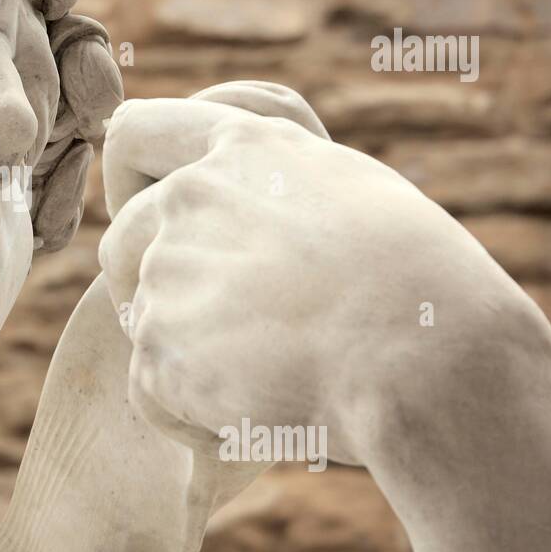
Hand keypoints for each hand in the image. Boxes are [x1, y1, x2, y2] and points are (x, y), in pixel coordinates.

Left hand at [98, 82, 545, 467]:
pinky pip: (150, 389)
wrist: (429, 359)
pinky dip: (193, 415)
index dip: (130, 179)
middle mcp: (189, 197)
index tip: (156, 219)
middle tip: (224, 330)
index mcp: (241, 149)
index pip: (133, 133)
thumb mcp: (356, 197)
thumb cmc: (423, 285)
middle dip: (152, 284)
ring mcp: (166, 270)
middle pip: (121, 239)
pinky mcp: (158, 348)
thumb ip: (279, 190)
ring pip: (143, 320)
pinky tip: (260, 419)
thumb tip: (251, 210)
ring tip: (270, 379)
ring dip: (186, 353)